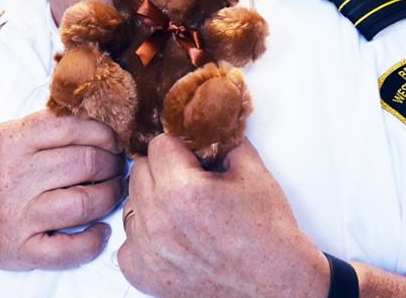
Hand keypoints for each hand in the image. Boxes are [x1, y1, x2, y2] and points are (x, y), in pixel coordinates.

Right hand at [0, 109, 125, 269]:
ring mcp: (18, 216)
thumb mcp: (6, 135)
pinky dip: (93, 241)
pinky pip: (69, 249)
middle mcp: (14, 177)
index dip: (103, 133)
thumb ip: (46, 126)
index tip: (113, 141)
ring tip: (112, 192)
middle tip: (116, 166)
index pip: (72, 128)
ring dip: (109, 196)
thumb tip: (98, 121)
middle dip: (111, 164)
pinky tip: (100, 230)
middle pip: (86, 163)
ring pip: (84, 203)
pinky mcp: (21, 249)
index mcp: (11, 142)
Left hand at [117, 134, 327, 297]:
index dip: (179, 147)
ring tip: (183, 211)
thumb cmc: (268, 235)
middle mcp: (158, 221)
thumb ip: (222, 139)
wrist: (278, 285)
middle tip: (190, 182)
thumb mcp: (252, 170)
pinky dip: (146, 236)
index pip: (158, 144)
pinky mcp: (144, 274)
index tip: (192, 157)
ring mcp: (148, 251)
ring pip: (131, 203)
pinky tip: (173, 236)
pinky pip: (128, 241)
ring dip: (152, 201)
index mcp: (182, 190)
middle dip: (163, 170)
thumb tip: (208, 123)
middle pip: (140, 171)